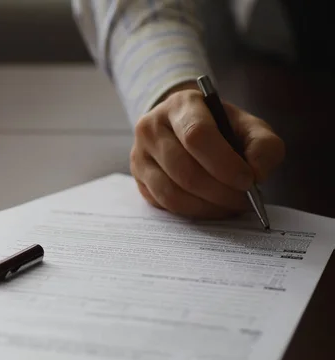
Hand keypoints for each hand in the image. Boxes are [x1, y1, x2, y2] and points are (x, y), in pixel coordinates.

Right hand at [130, 82, 284, 218]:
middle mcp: (151, 128)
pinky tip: (211, 207)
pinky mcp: (138, 179)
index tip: (248, 180)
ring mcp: (139, 155)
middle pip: (184, 170)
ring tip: (229, 206)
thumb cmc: (219, 128)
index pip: (197, 135)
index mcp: (180, 105)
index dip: (224, 163)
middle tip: (244, 200)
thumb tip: (256, 175)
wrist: (182, 127)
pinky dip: (193, 212)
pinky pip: (164, 204)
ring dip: (207, 207)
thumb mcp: (247, 125)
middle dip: (220, 192)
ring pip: (172, 193)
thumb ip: (263, 146)